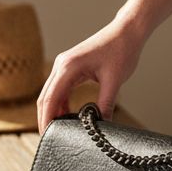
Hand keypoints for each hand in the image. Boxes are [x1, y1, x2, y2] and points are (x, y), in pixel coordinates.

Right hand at [37, 16, 144, 133]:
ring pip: (51, 93)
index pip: (50, 98)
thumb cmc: (121, 51)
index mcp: (68, 67)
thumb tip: (101, 126)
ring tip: (59, 130)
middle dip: (45, 118)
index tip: (47, 136)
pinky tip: (68, 115)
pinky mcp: (70, 67)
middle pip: (45, 97)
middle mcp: (61, 65)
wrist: (126, 32)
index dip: (46, 119)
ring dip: (53, 111)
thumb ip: (105, 104)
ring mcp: (64, 65)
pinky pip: (60, 88)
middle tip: (49, 138)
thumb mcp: (114, 81)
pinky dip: (61, 102)